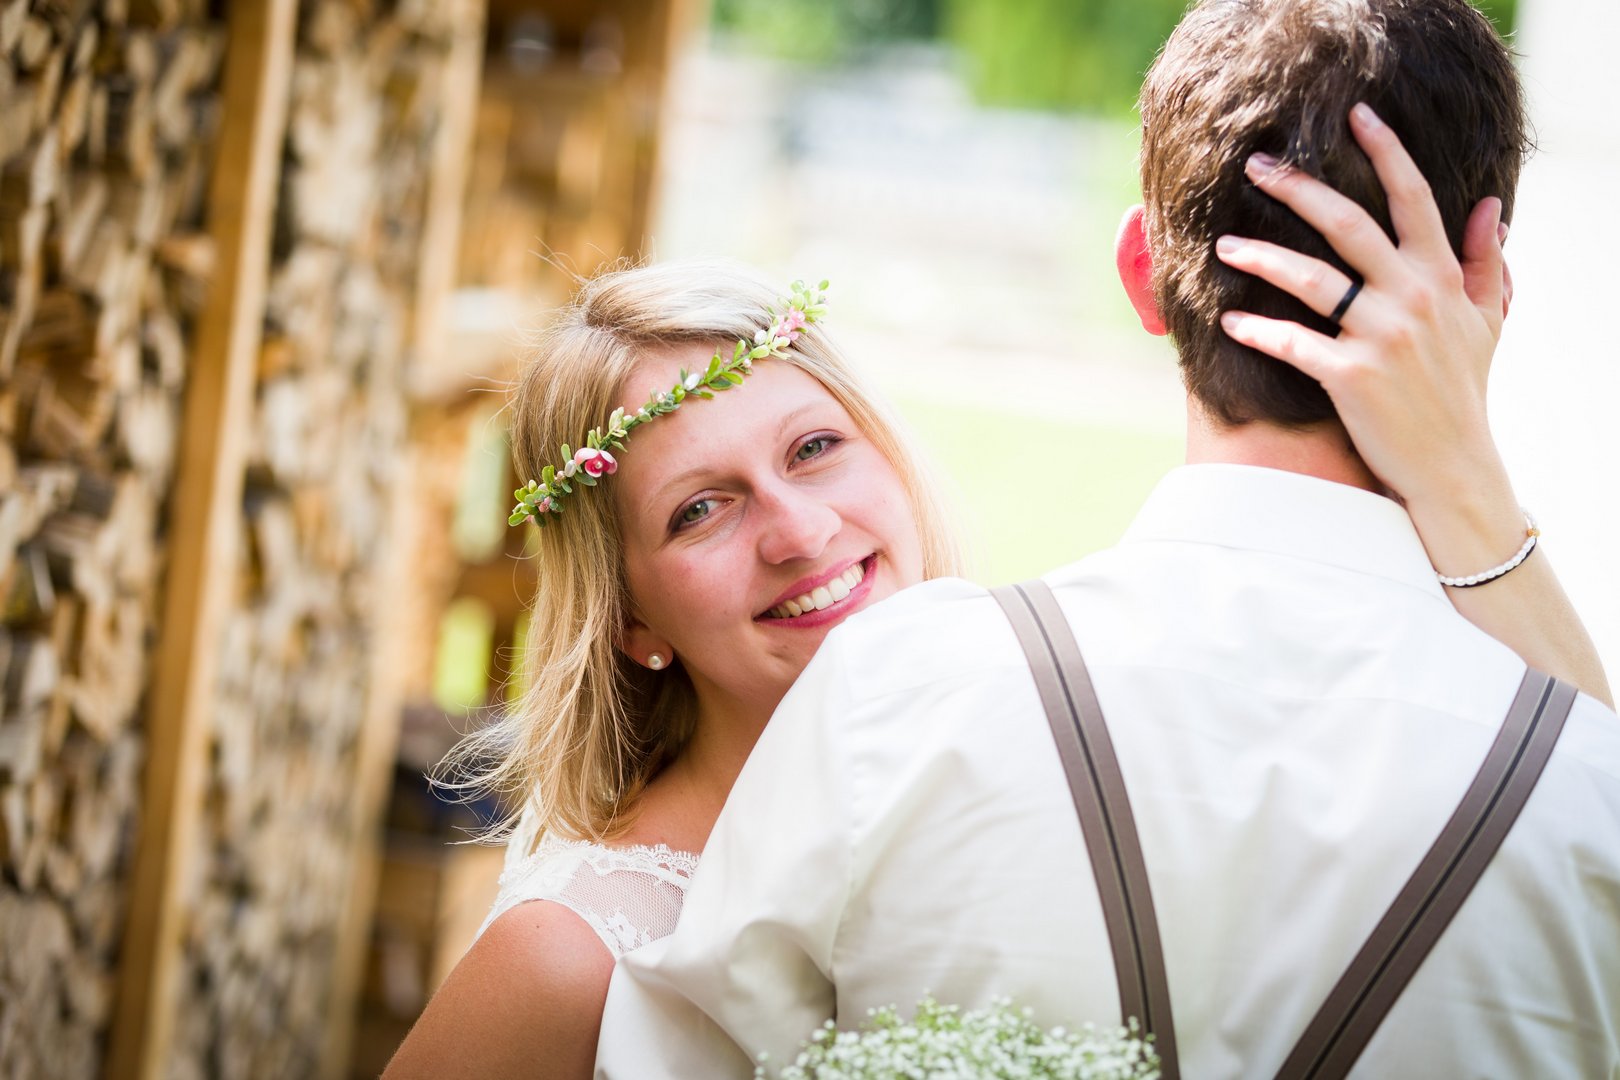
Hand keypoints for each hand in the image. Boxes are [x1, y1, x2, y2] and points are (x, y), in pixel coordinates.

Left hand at [1212, 102, 1509, 510]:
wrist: (1452, 465)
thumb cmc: (1461, 392)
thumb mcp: (1488, 322)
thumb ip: (1485, 263)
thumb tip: (1491, 209)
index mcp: (1442, 276)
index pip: (1414, 198)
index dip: (1386, 150)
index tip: (1355, 114)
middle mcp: (1413, 297)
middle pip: (1347, 224)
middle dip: (1297, 188)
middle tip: (1255, 165)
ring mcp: (1382, 337)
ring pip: (1311, 279)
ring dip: (1262, 256)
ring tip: (1224, 243)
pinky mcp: (1352, 377)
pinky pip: (1293, 343)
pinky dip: (1258, 330)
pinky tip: (1228, 321)